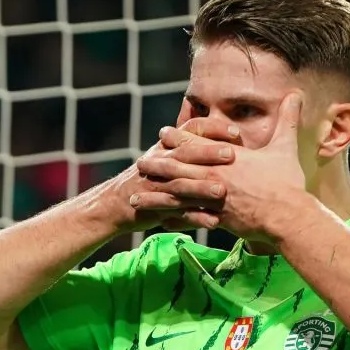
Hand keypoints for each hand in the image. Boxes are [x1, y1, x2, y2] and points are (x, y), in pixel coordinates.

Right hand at [103, 118, 239, 232]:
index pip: (191, 129)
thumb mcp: (167, 157)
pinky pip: (177, 213)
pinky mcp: (156, 208)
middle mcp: (162, 162)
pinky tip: (213, 222)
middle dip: (207, 153)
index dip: (212, 128)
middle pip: (184, 154)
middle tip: (231, 154)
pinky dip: (195, 218)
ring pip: (180, 184)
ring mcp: (157, 185)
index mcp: (168, 147)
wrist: (115, 203)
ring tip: (222, 191)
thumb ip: (193, 147)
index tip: (234, 131)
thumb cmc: (151, 178)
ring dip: (200, 188)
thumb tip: (230, 141)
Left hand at [132, 93, 305, 241]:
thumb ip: (288, 120)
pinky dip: (173, 219)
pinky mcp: (216, 218)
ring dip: (155, 194)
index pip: (196, 143)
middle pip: (178, 168)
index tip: (163, 134)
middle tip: (139, 162)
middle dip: (157, 164)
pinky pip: (188, 218)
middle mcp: (215, 176)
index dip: (178, 138)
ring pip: (177, 194)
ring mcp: (213, 198)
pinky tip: (159, 222)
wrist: (288, 216)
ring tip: (136, 195)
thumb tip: (296, 94)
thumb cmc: (287, 183)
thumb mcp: (286, 147)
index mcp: (227, 157)